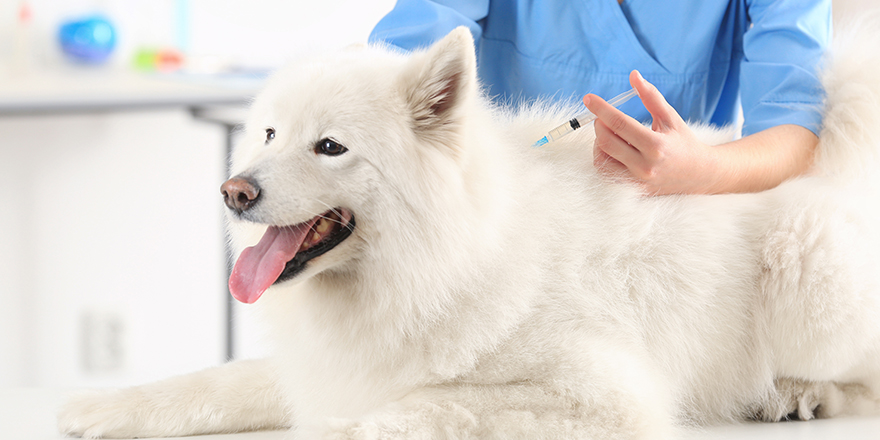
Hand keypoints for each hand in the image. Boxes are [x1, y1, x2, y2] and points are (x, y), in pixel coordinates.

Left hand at [584, 70, 718, 194]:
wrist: (699, 174)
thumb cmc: (683, 142)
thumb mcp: (670, 117)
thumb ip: (651, 96)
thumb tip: (633, 75)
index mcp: (656, 145)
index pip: (620, 124)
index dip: (601, 109)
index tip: (588, 98)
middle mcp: (645, 166)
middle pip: (607, 142)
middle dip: (599, 125)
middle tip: (602, 117)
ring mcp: (637, 181)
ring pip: (602, 160)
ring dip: (599, 142)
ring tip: (611, 134)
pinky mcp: (632, 189)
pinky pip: (607, 173)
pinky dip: (604, 158)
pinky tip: (613, 149)